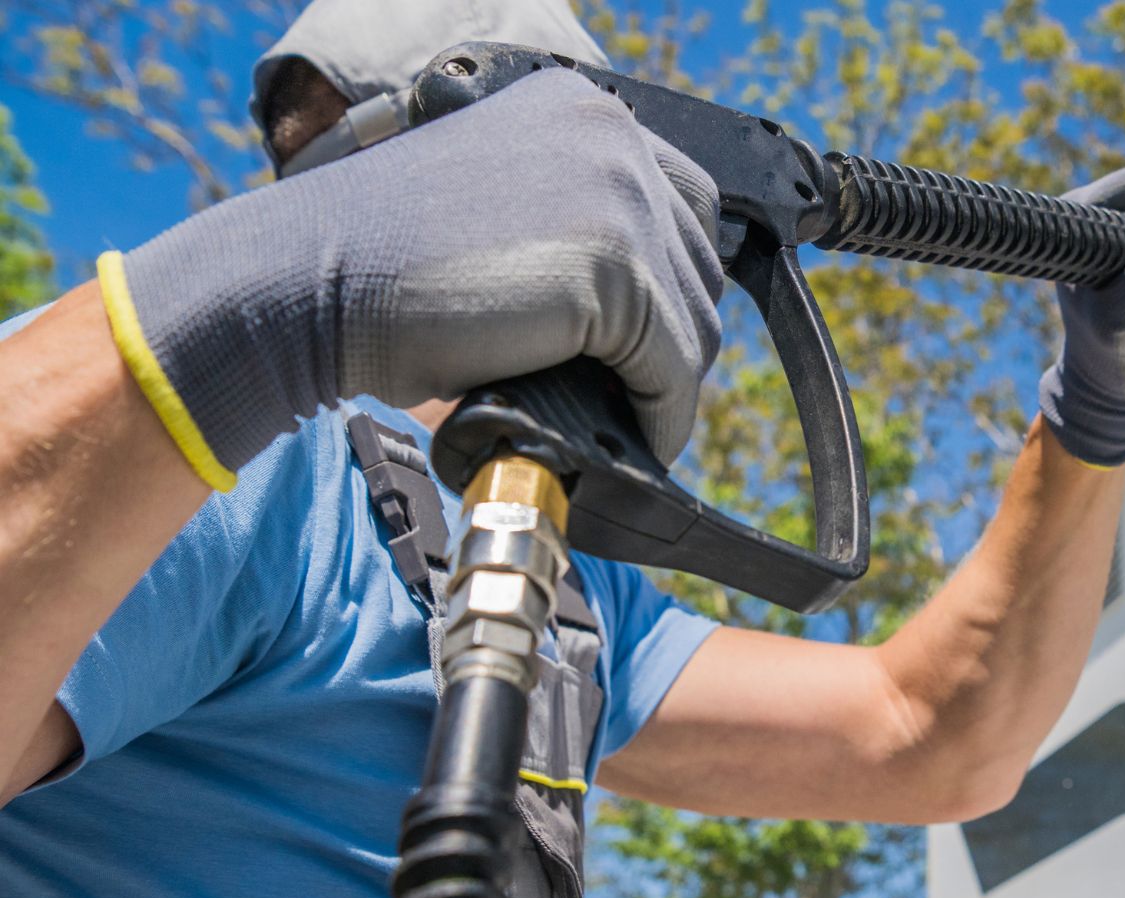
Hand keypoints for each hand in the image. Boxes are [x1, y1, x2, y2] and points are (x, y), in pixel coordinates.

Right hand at [109, 69, 723, 484]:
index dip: (669, 284)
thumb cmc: (382, 261)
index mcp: (582, 110)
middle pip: (698, 265)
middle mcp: (612, 137)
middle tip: (629, 394)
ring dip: (664, 383)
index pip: (684, 206)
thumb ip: (576, 229)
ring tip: (621, 421)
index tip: (648, 345)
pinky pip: (671, 368)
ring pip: (693, 322)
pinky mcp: (614, 271)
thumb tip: (651, 314)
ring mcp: (620, 198)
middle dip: (669, 338)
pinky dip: (659, 417)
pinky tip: (630, 441)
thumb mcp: (500, 210)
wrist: (306, 282)